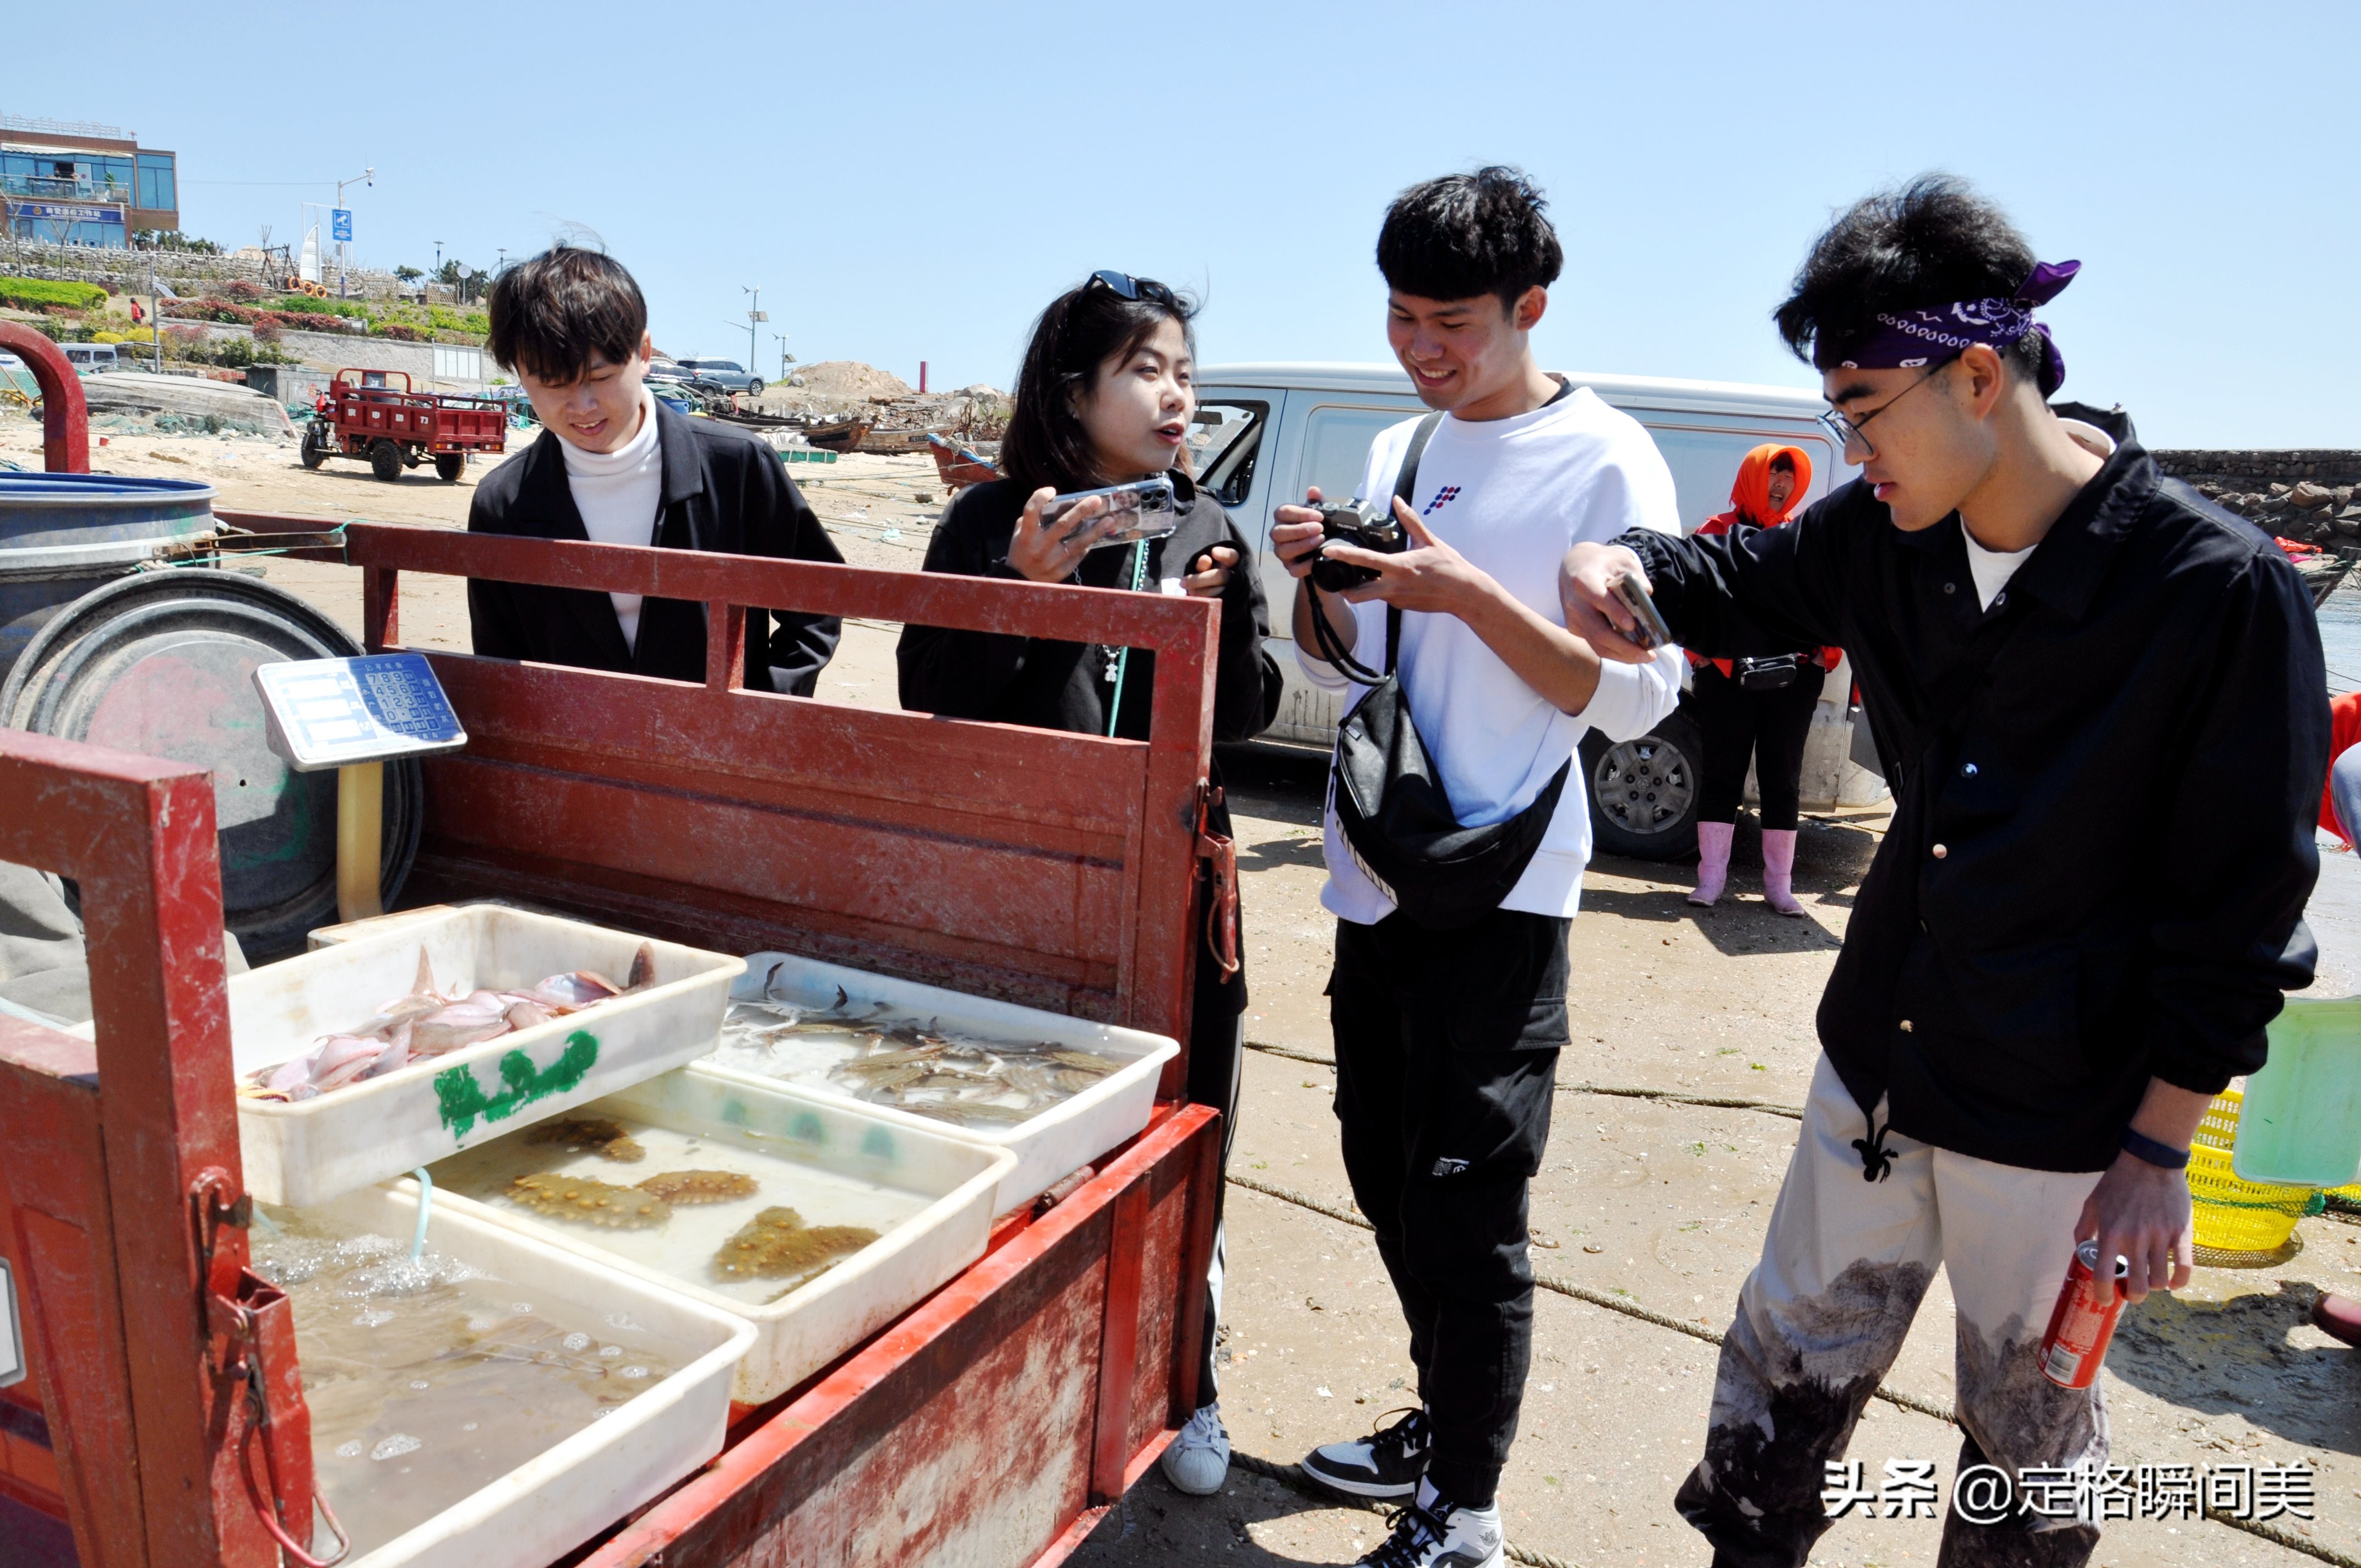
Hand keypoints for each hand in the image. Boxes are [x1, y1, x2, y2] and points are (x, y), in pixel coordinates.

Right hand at [1005, 487, 1113, 583]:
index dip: (1040, 498)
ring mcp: (1051, 561)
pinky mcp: (1061, 572)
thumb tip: (1059, 505)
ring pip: (1077, 543)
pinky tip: (1096, 537)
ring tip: (1109, 520)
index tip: (1052, 490)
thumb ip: (1034, 520)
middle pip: (1062, 525)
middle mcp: (1039, 547)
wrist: (1021, 581)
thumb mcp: (1020, 534)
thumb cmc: (1022, 551)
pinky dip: (1086, 546)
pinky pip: (1078, 556)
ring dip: (1095, 530)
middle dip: (1081, 510)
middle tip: (1096, 500)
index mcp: (1026, 535)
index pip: (1031, 511)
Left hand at [1183, 544, 1236, 598]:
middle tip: (1183, 582)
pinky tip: (1194, 599)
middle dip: (1200, 580)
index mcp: (1232, 563)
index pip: (1232, 556)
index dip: (1224, 554)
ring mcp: (1234, 591)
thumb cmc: (1209, 573)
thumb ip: (1204, 563)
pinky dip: (1203, 601)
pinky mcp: (1229, 603)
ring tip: (1189, 590)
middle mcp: (1236, 576)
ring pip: (1219, 592)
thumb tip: (1204, 559)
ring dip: (1200, 592)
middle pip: (1220, 576)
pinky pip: (1215, 603)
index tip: (1213, 552)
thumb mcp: (1206, 567)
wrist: (1218, 591)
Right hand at [1271, 486, 1329, 580]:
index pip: (1283, 512)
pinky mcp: (1290, 567)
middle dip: (1300, 530)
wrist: (1324, 549)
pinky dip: (1306, 565)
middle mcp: (1278, 535)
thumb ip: (1317, 502)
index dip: (1300, 514)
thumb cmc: (1318, 527)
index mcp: (1283, 518)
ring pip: (1283, 550)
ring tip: (1320, 540)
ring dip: (1302, 545)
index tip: (1319, 516)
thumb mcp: (1320, 513)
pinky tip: (1317, 558)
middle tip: (1320, 528)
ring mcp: (1282, 552)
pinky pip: (1293, 569)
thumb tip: (1313, 490)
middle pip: (1278, 532)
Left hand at [1325, 498, 1483, 615]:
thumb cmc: (1449, 566)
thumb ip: (1410, 521)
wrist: (1464, 594)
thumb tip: (1398, 500)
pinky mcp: (1401, 606)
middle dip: (1343, 588)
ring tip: (1361, 575)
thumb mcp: (1429, 540)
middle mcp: (1394, 587)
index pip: (1365, 561)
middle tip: (1337, 575)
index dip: (1344, 556)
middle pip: (1357, 594)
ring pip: (1369, 596)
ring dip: (1362, 587)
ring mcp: (1396, 599)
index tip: (1328, 551)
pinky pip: (1384, 597)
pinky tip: (1389, 579)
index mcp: (1399, 567)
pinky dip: (1381, 588)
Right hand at [1560, 541, 1658, 663]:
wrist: (1574, 565)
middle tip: (1649, 655)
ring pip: (1596, 644)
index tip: (1632, 624)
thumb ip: (1636, 576)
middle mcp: (1574, 602)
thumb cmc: (1602, 562)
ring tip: (1645, 657)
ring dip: (1622, 655)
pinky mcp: (1575, 628)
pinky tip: (1632, 652)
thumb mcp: (1622, 561)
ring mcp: (1573, 618)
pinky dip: (1615, 652)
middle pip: (1599, 631)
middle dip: (1625, 647)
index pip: (1598, 598)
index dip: (1614, 612)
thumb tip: (1647, 594)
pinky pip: (1595, 644)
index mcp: (1583, 579)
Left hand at [2075, 1151, 2193, 1304]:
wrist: (2151, 1162)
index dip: (2104, 1294)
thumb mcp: (2092, 1202)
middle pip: (2137, 1286)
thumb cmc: (2119, 1182)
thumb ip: (2084, 1228)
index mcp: (2111, 1233)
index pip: (2105, 1275)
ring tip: (2149, 1280)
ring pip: (2160, 1281)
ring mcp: (2160, 1237)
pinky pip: (2185, 1269)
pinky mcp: (2181, 1234)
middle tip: (2131, 1292)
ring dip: (2154, 1287)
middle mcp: (2135, 1239)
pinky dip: (2179, 1282)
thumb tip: (2079, 1250)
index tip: (2105, 1301)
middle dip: (2133, 1296)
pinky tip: (2172, 1281)